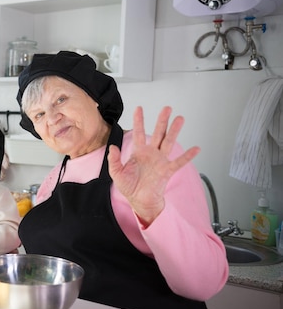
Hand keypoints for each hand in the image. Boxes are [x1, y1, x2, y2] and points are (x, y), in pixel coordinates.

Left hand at [107, 106, 199, 225]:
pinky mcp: (167, 170)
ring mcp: (160, 161)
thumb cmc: (129, 187)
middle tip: (167, 108)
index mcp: (138, 152)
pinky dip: (188, 156)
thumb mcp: (116, 173)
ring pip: (168, 142)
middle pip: (158, 133)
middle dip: (162, 121)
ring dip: (174, 131)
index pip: (138, 133)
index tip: (139, 108)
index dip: (139, 121)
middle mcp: (151, 154)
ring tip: (180, 119)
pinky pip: (179, 162)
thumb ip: (113, 160)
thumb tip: (112, 147)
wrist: (139, 201)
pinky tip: (196, 148)